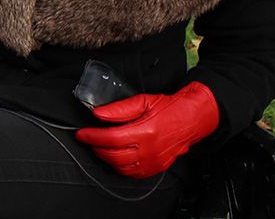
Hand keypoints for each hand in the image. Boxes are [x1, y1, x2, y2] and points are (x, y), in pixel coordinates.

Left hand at [75, 81, 218, 178]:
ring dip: (106, 158)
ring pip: (121, 167)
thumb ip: (119, 108)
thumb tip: (99, 114)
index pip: (110, 138)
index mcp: (145, 132)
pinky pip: (133, 173)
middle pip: (113, 155)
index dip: (92, 136)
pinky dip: (119, 167)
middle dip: (96, 147)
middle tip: (88, 139)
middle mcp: (149, 150)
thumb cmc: (170, 108)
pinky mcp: (156, 167)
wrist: (192, 118)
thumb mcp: (143, 101)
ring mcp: (153, 161)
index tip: (82, 134)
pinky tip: (116, 157)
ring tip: (100, 147)